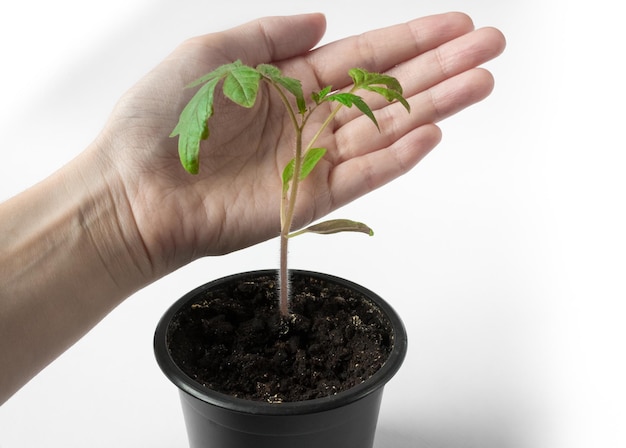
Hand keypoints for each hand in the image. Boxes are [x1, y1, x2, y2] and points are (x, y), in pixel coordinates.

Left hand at [93, 12, 504, 276]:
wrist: (134, 192)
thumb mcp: (213, 54)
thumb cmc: (160, 122)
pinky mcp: (311, 200)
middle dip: (440, 68)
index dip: (410, 40)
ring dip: (436, 106)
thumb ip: (271, 36)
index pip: (363, 58)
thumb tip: (323, 22)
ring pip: (386, 130)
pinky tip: (433, 131)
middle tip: (491, 46)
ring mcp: (313, 161)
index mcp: (288, 84)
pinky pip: (364, 174)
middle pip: (388, 91)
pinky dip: (398, 156)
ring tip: (482, 82)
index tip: (456, 25)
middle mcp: (309, 122)